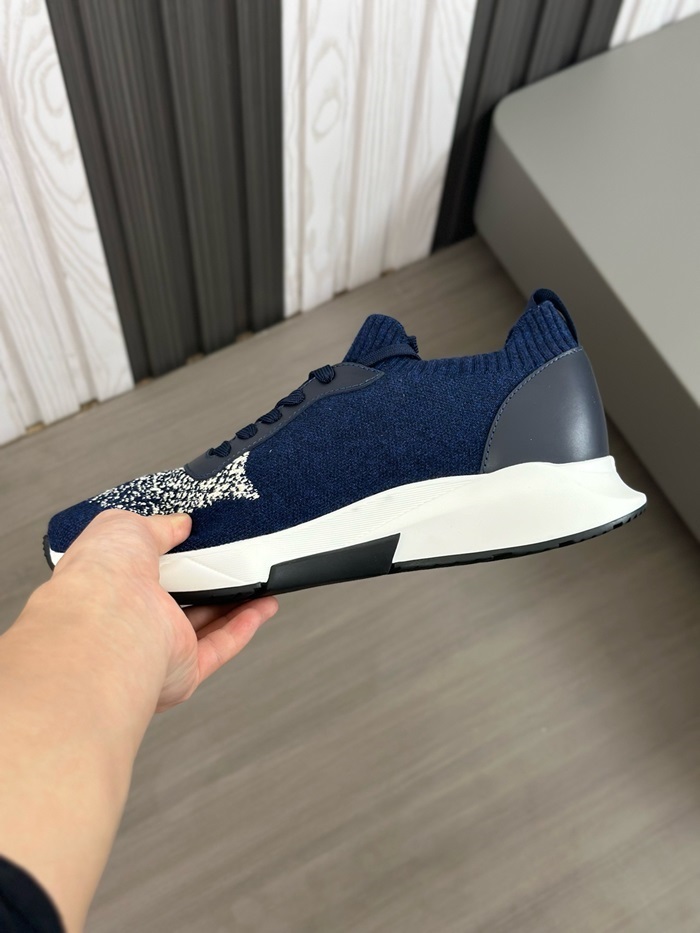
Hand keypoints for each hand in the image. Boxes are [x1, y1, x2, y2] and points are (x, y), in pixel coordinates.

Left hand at [49, 508, 277, 711]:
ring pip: (203, 628)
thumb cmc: (100, 577)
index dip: (166, 558)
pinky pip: (220, 648)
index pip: (138, 574)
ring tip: (257, 586)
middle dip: (203, 586)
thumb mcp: (125, 528)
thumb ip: (156, 526)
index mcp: (107, 590)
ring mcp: (156, 650)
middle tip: (229, 566)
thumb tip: (178, 523)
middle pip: (176, 604)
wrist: (110, 622)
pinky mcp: (182, 672)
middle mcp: (130, 625)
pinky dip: (244, 627)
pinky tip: (262, 607)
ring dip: (233, 607)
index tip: (194, 542)